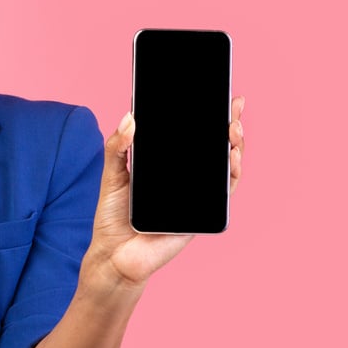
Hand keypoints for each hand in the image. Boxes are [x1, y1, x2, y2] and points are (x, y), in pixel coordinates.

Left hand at [83, 96, 245, 288]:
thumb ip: (117, 146)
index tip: (218, 94)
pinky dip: (230, 174)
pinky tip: (230, 157)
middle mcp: (185, 177)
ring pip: (224, 166)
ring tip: (233, 128)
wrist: (115, 253)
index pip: (190, 135)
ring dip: (235, 145)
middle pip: (213, 146)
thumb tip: (129, 117)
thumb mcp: (112, 173)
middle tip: (233, 105)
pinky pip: (223, 191)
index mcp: (166, 164)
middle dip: (229, 124)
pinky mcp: (201, 213)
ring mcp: (195, 194)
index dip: (206, 115)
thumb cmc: (114, 215)